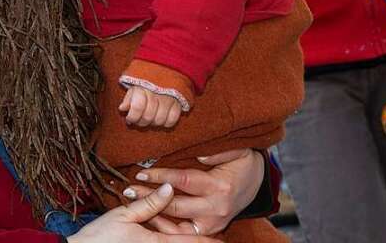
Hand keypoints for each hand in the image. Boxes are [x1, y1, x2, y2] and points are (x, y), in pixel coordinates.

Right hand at [68, 184, 217, 241]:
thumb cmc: (101, 235)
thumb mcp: (124, 214)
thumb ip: (149, 203)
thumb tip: (168, 188)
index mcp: (156, 242)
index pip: (188, 241)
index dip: (207, 241)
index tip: (222, 240)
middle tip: (220, 241)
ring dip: (187, 242)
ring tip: (200, 239)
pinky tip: (173, 239)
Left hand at [120, 86, 182, 127]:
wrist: (166, 71)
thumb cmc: (146, 82)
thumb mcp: (134, 87)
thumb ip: (128, 98)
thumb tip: (122, 109)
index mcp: (143, 87)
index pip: (137, 108)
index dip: (132, 117)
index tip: (129, 118)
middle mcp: (156, 93)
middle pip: (148, 117)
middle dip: (141, 122)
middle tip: (139, 119)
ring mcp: (169, 99)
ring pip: (159, 121)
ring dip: (153, 123)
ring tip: (150, 117)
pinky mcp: (178, 104)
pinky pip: (171, 121)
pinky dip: (165, 123)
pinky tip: (161, 117)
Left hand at [122, 148, 263, 235]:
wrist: (257, 182)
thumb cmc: (242, 163)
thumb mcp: (236, 150)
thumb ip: (218, 150)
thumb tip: (199, 154)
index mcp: (219, 187)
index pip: (183, 181)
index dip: (160, 177)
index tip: (140, 173)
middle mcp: (216, 208)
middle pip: (176, 205)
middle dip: (149, 198)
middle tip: (128, 190)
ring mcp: (213, 223)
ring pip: (178, 225)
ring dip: (154, 216)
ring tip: (133, 205)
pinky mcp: (210, 230)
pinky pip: (185, 234)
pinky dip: (167, 228)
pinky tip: (149, 218)